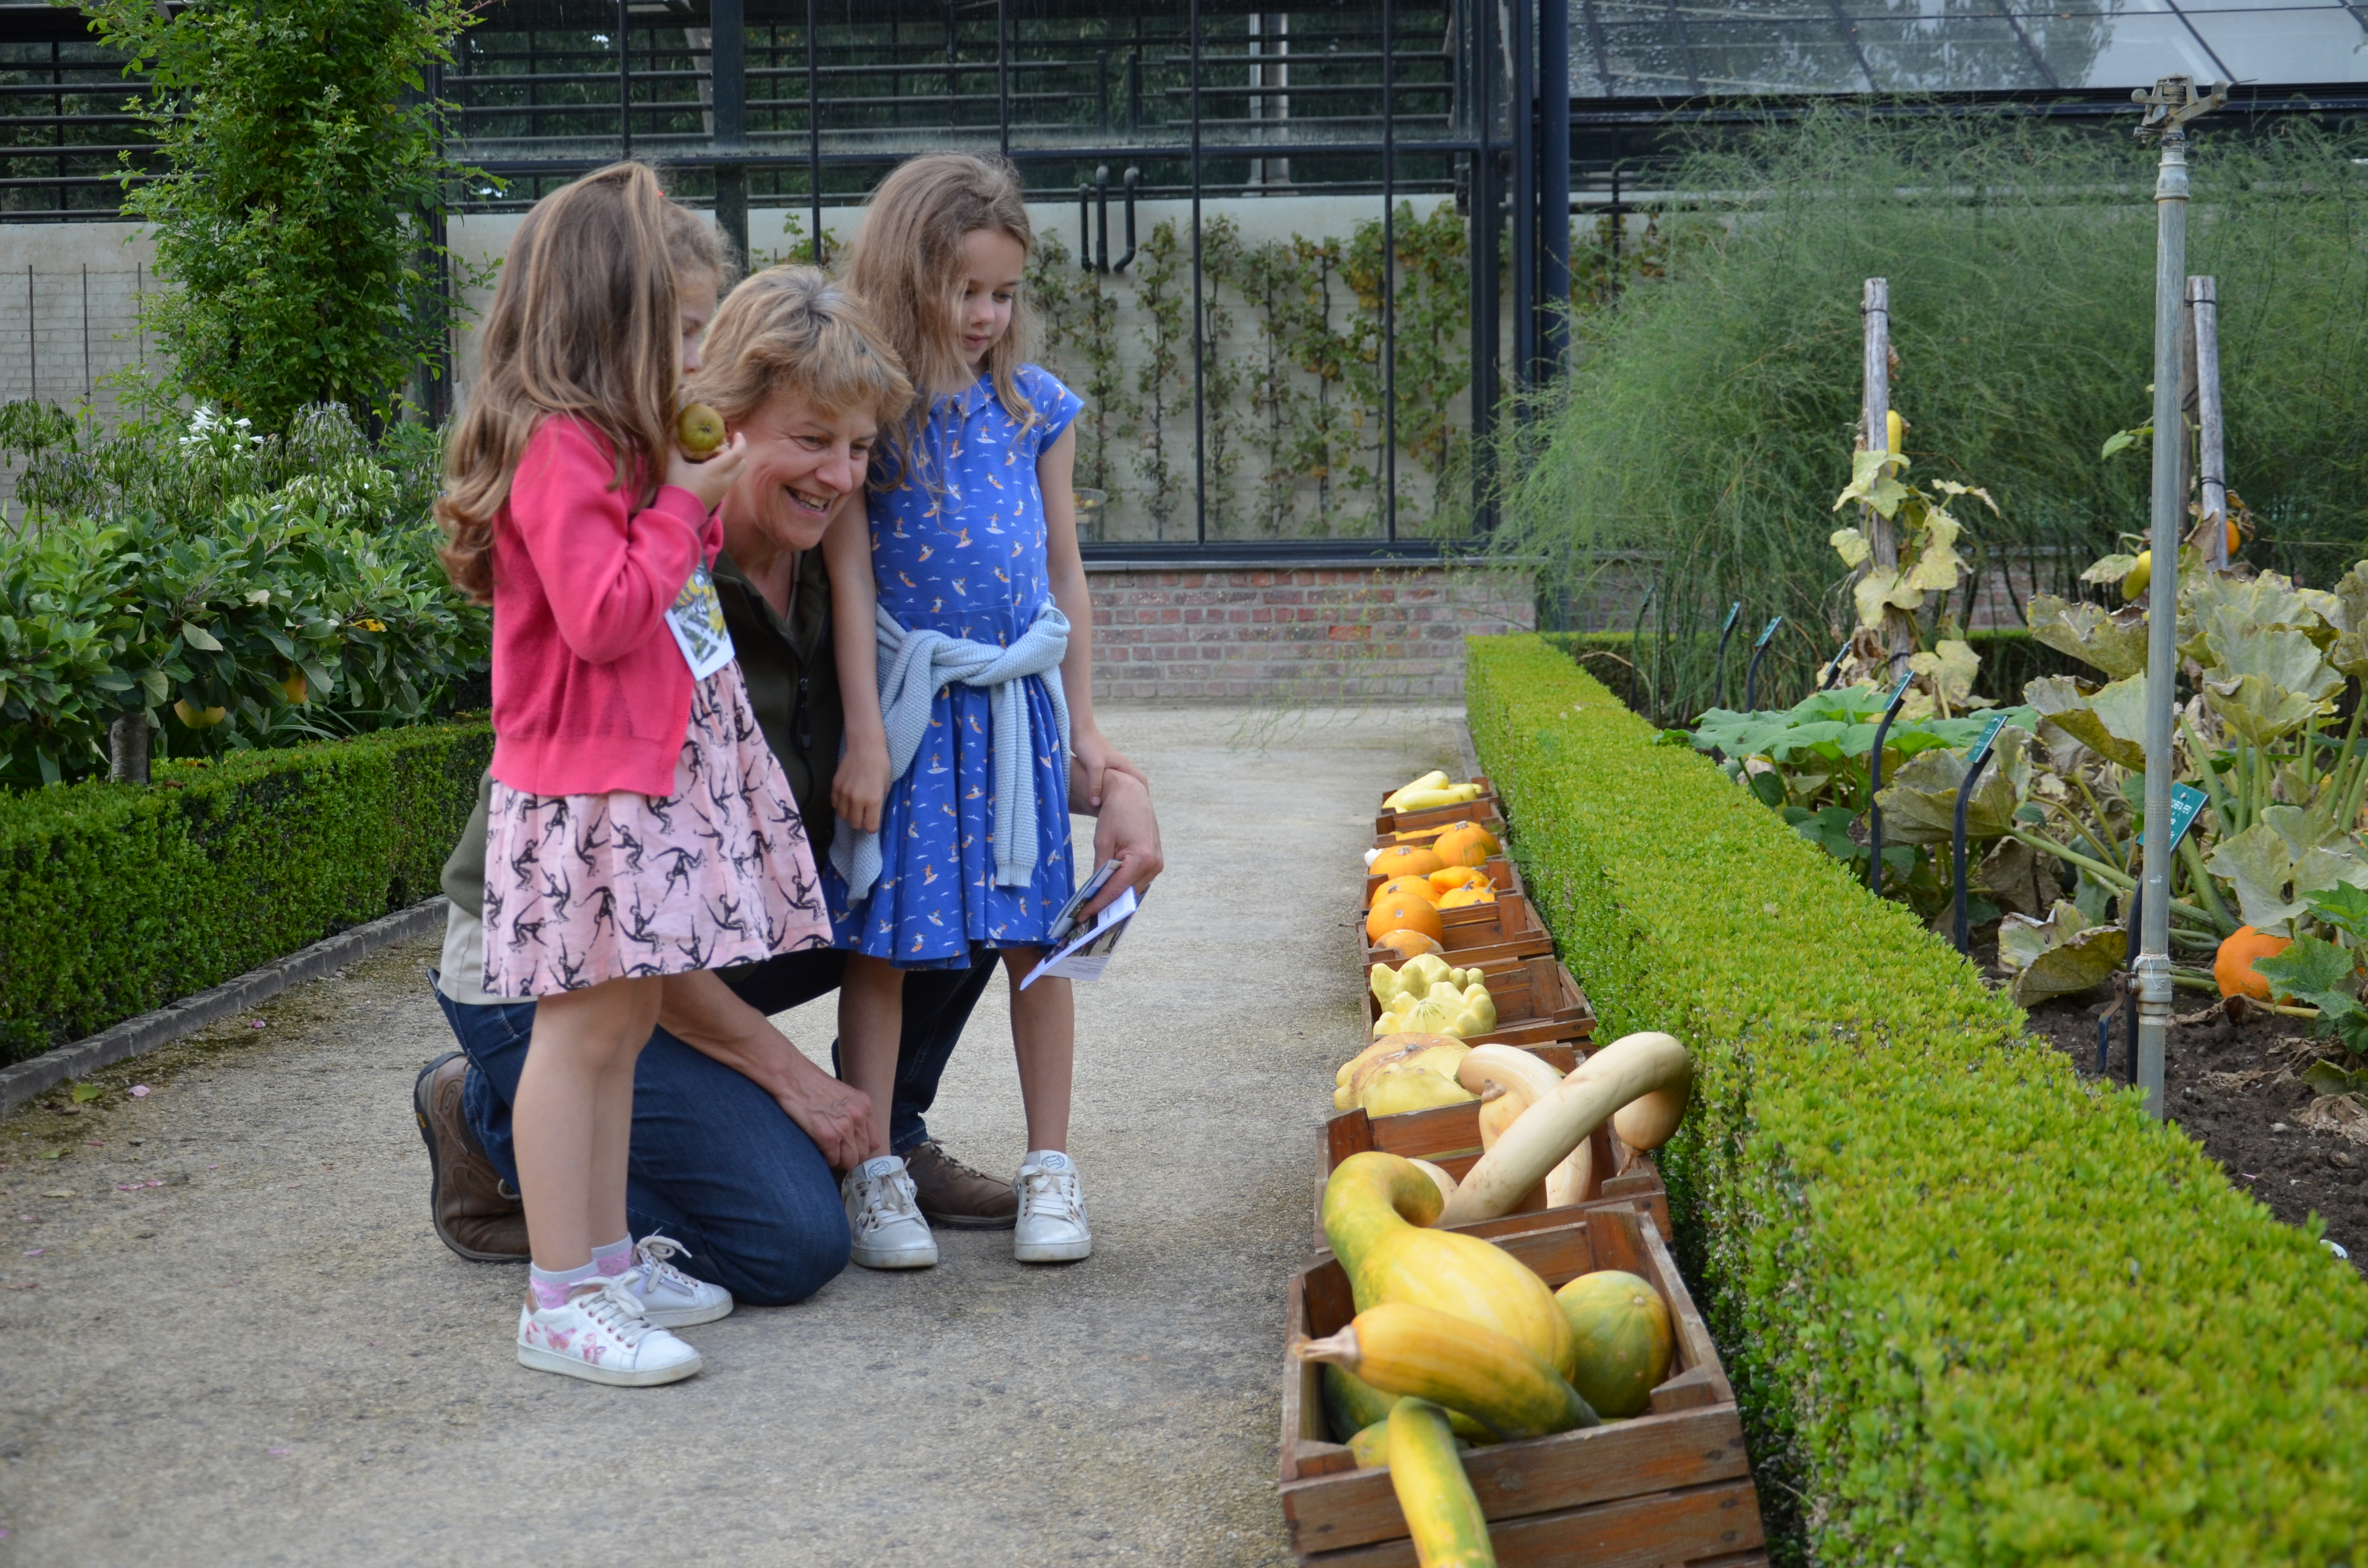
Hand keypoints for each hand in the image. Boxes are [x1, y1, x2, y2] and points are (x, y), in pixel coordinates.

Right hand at [664, 430, 747, 514]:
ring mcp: (724, 490)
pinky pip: (728, 481)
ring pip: (736, 473)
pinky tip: (709, 470)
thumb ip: (673, 447)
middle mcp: (725, 480)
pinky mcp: (720, 497)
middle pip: (742, 463)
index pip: (738, 454)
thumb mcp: (673, 465)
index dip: (740, 442)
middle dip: (736, 452)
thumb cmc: (677, 487)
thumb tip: (672, 431)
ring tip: (713, 457)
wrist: (679, 514)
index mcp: (717, 470)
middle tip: (722, 446)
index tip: (736, 433)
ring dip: (730, 463)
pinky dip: (725, 472)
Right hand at [772, 1059, 873, 1171]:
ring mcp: (844, 1127)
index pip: (874, 1142)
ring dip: (838, 1160)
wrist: (792, 1076)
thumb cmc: (813, 1085)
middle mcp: (858, 1116)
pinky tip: (818, 1150)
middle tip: (836, 1154)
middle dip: (850, 1158)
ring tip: (827, 1152)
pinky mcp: (826, 1135)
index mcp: (865, 1106)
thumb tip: (856, 1137)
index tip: (850, 1150)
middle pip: (863, 1154)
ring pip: (849, 1161)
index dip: (861, 1149)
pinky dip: (826, 1159)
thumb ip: (854, 1113)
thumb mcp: (844, 1095)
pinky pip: (833, 1159)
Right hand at [832, 736, 890, 833]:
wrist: (864, 747)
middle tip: (863, 815)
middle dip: (860, 822)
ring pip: (842, 816)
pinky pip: (834, 804)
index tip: (872, 823)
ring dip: (849, 814)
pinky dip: (840, 805)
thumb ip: (879, 800)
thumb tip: (872, 811)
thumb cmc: (880, 764)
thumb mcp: (886, 785)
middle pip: (854, 824)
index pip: (870, 827)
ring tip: (854, 806)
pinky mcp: (835, 787)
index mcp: (873, 800)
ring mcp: (844, 793)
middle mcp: (857, 799)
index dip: (872, 827)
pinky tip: (846, 798)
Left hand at [1070, 725, 1144, 809]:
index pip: (1141, 780)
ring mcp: (1112, 766)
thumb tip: (1095, 804)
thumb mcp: (1093, 767)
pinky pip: (1112, 781)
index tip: (1144, 808)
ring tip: (1121, 808)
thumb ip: (1095, 785)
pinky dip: (1113, 790)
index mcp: (1123, 765)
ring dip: (1123, 793)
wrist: (1079, 731)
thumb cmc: (1088, 746)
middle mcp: (1120, 765)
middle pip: (1134, 782)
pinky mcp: (1102, 766)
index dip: (1144, 794)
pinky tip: (1105, 798)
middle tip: (1133, 812)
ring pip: (1122, 782)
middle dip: (1135, 796)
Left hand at [1083, 768, 1162, 917]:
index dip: (1098, 905)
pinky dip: (1123, 887)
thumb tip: (1092, 893)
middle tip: (1085, 916)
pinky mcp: (1156, 862)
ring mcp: (1157, 864)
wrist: (1132, 795)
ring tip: (1095, 908)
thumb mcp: (1102, 842)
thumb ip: (1100, 869)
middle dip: (1106, 905)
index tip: (1082, 916)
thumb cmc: (1116, 814)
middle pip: (1126, 893)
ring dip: (1115, 898)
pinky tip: (1109, 893)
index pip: (1116, 890)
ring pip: (1133, 890)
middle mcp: (1154, 864)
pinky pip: (1137, 881)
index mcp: (1141, 858)